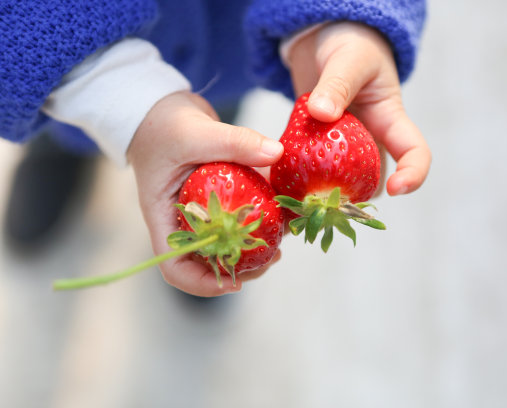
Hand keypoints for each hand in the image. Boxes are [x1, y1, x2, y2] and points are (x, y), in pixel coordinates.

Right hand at [127, 91, 283, 296]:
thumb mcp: (196, 131)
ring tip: (281, 240)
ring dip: (254, 248)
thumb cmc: (165, 124)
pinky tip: (281, 214)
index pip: (175, 266)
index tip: (235, 281)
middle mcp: (182, 222)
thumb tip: (276, 153)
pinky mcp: (217, 201)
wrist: (162, 110)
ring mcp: (200, 214)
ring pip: (226, 245)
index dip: (203, 283)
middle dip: (241, 267)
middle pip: (207, 263)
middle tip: (272, 256)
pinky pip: (238, 220)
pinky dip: (259, 221)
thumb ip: (234, 142)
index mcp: (164, 217)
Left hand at [287, 22, 430, 195]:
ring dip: (324, 190)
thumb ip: (336, 85)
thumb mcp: (347, 59)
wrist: (325, 40)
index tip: (396, 188)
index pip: (414, 152)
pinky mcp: (319, 147)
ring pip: (341, 180)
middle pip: (373, 179)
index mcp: (389, 119)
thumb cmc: (349, 44)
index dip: (413, 175)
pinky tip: (283, 182)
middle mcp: (370, 139)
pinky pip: (311, 170)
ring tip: (302, 195)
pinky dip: (299, 178)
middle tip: (329, 200)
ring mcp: (344, 146)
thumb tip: (323, 113)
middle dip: (356, 194)